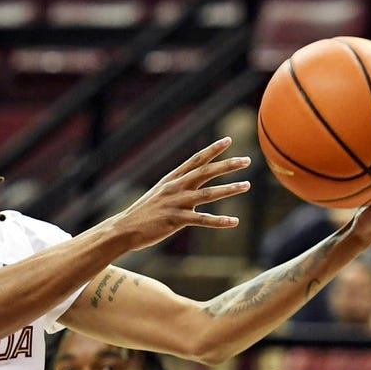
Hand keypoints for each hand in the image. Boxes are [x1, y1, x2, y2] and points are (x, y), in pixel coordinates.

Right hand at [106, 137, 251, 251]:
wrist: (124, 229)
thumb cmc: (142, 214)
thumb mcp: (159, 194)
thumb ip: (176, 187)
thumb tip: (190, 183)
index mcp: (171, 180)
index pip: (195, 160)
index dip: (212, 150)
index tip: (228, 140)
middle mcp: (175, 187)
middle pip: (205, 172)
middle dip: (227, 165)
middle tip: (247, 160)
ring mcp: (175, 203)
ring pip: (208, 194)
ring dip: (229, 189)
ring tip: (246, 185)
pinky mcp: (175, 220)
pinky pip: (201, 219)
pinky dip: (219, 221)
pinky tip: (233, 221)